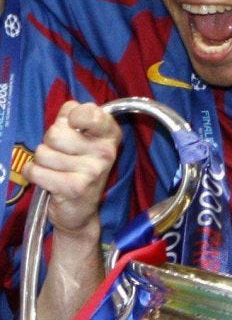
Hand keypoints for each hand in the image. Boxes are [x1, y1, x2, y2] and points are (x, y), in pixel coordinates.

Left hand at [22, 101, 121, 239]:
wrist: (80, 212)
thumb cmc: (77, 169)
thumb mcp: (81, 140)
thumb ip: (72, 118)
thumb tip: (69, 108)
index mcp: (109, 135)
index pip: (87, 111)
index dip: (71, 117)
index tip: (74, 126)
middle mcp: (106, 151)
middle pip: (55, 132)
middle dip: (49, 143)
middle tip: (62, 156)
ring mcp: (92, 170)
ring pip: (42, 152)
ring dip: (42, 162)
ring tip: (56, 170)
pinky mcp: (74, 188)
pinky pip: (35, 171)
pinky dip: (33, 175)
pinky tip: (48, 181)